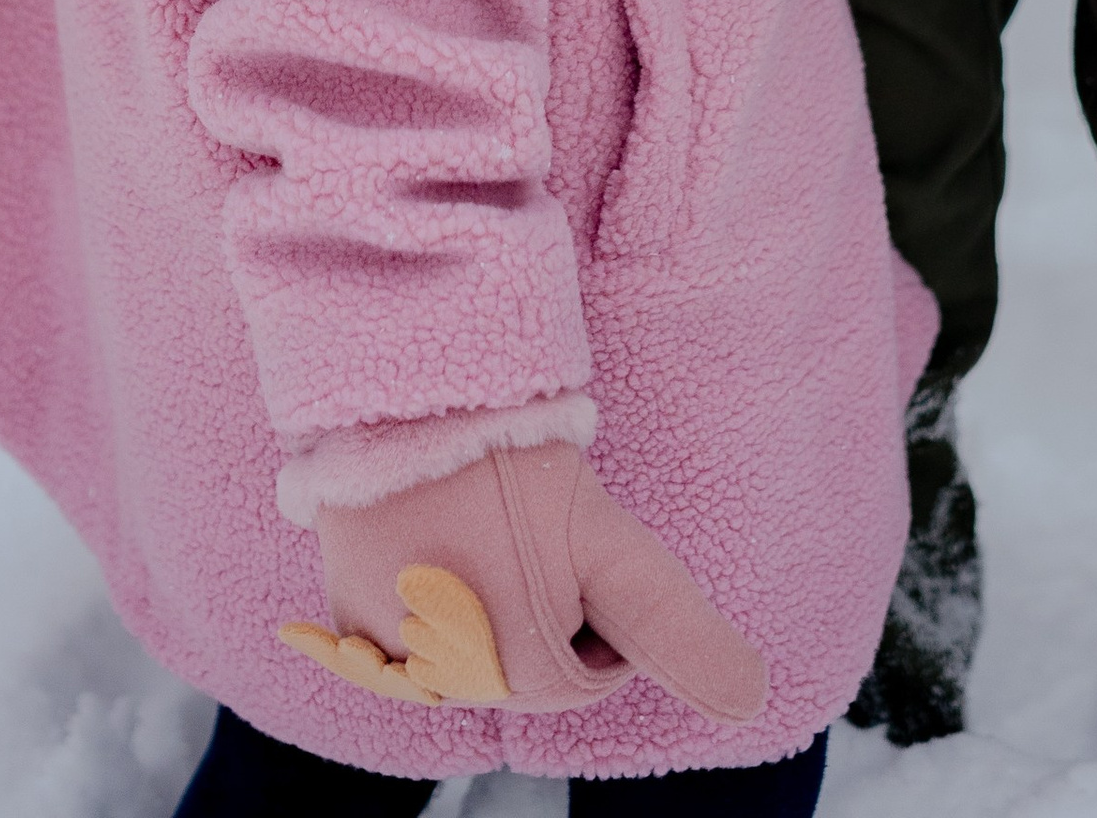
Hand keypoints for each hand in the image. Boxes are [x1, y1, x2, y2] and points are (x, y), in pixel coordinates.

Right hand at [281, 439, 763, 726]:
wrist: (401, 393)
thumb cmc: (512, 464)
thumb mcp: (606, 542)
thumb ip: (672, 627)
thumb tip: (752, 704)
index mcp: (519, 683)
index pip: (591, 670)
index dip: (598, 599)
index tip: (574, 533)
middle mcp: (448, 689)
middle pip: (527, 659)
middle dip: (538, 598)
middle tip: (520, 514)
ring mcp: (389, 655)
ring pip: (468, 640)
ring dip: (479, 591)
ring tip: (474, 513)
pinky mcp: (344, 618)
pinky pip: (402, 626)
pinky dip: (420, 589)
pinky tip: (427, 529)